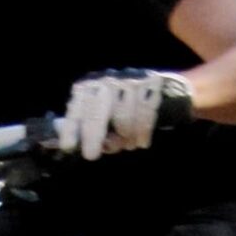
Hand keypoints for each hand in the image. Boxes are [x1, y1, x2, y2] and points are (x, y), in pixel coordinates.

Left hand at [56, 70, 193, 161]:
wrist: (168, 90)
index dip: (71, 126)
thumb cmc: (128, 109)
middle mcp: (108, 80)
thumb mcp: (105, 117)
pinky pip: (144, 114)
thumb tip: (74, 140)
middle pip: (97, 110)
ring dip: (125, 136)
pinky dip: (142, 132)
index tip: (67, 146)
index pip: (78, 106)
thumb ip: (90, 129)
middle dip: (93, 135)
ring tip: (128, 145)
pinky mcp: (152, 83)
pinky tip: (141, 142)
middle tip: (91, 155)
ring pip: (123, 115)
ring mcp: (131, 80)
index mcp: (92, 87)